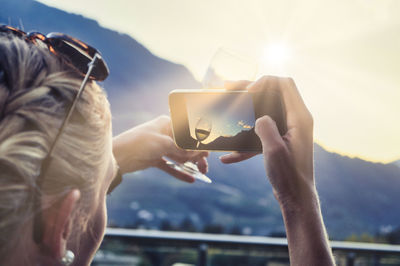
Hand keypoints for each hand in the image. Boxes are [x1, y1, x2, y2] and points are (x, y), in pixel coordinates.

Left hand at [113, 115, 208, 182]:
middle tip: (205, 166)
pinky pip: (171, 166)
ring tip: (201, 173)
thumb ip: (182, 149)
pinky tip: (190, 179)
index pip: (188, 131)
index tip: (208, 151)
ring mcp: (160, 147)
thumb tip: (198, 154)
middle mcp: (165, 134)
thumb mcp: (164, 144)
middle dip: (197, 155)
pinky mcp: (155, 158)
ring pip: (180, 156)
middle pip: (186, 145)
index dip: (199, 141)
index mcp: (167, 124)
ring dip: (191, 164)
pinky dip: (180, 172)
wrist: (118, 156)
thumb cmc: (139, 143)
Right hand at [220, 76, 314, 205]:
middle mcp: (297, 120)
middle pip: (274, 93)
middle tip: (229, 89)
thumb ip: (266, 128)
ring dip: (247, 109)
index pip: (285, 84)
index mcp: (300, 118)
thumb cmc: (289, 176)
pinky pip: (263, 130)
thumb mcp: (274, 150)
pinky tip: (228, 156)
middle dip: (251, 90)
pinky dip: (248, 138)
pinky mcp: (281, 140)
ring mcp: (289, 130)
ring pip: (266, 110)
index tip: (248, 92)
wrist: (296, 198)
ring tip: (226, 106)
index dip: (265, 81)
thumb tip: (260, 118)